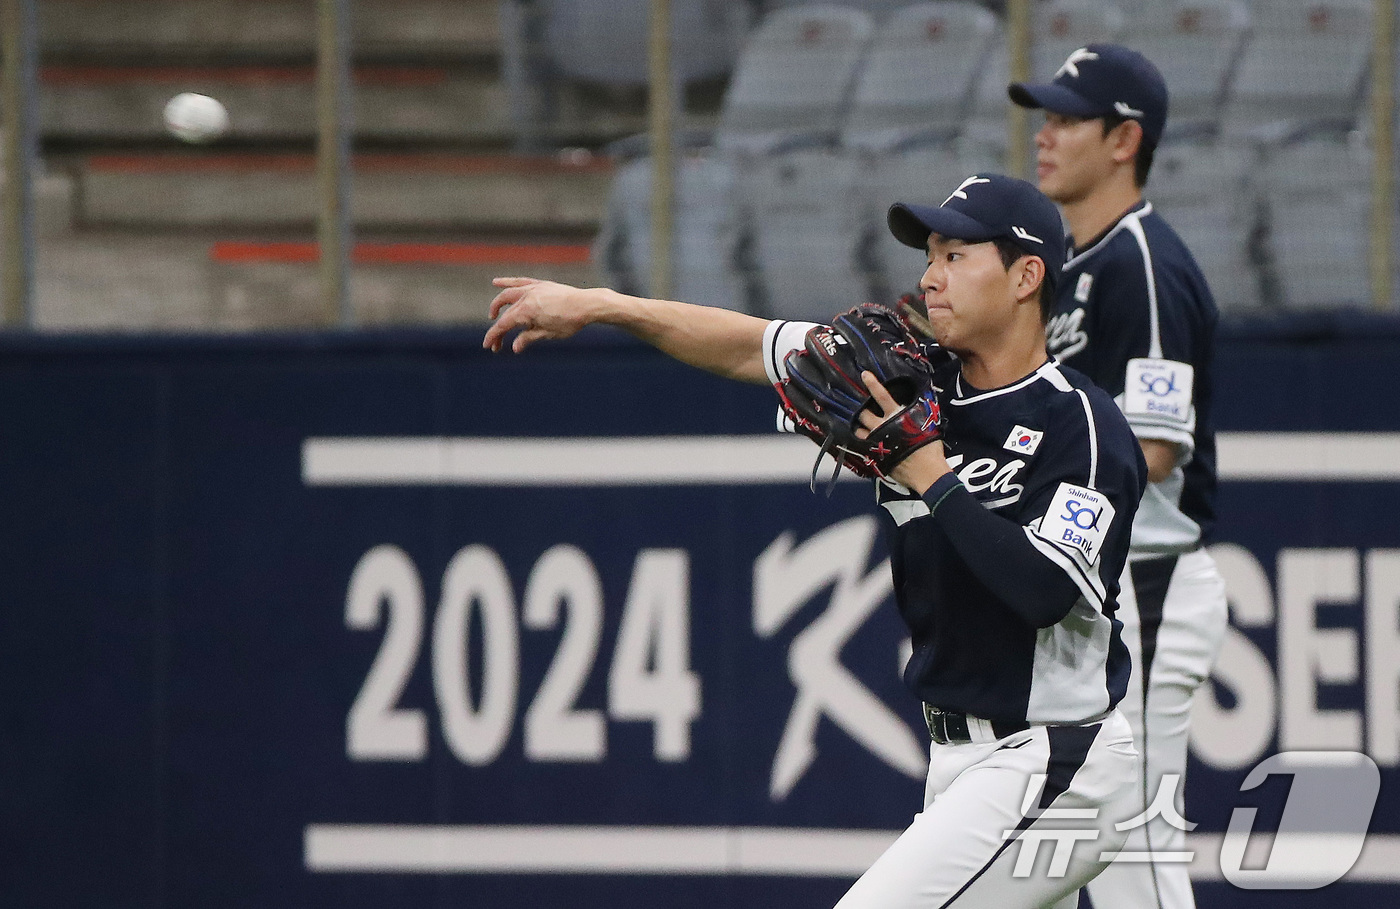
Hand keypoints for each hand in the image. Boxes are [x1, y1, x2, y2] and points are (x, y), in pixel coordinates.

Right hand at [482, 276, 603, 352]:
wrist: (587, 305)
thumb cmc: (570, 321)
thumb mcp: (548, 334)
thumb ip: (529, 338)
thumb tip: (515, 347)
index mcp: (526, 311)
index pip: (504, 325)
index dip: (494, 336)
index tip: (489, 346)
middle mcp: (526, 297)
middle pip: (504, 312)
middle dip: (498, 327)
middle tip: (497, 340)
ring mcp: (532, 289)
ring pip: (508, 294)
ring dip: (498, 304)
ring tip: (493, 314)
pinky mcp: (540, 285)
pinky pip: (520, 282)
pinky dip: (507, 282)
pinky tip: (496, 282)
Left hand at [856, 371, 949, 493]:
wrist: (926, 472)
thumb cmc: (930, 447)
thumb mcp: (927, 424)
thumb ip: (918, 412)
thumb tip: (918, 401)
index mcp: (896, 416)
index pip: (882, 396)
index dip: (873, 384)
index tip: (864, 375)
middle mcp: (882, 427)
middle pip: (863, 414)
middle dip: (859, 409)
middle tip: (857, 405)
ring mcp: (876, 442)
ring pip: (859, 431)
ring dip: (857, 427)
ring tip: (856, 425)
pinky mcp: (874, 456)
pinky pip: (861, 447)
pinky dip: (859, 443)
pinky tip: (859, 442)